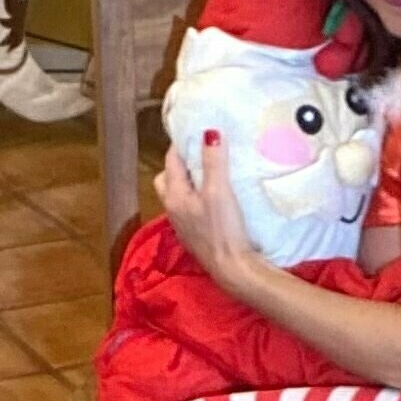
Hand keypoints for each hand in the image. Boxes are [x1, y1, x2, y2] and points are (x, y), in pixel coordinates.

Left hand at [155, 134, 252, 286]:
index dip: (182, 143)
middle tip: (199, 154)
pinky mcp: (196, 236)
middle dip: (179, 164)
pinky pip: (191, 209)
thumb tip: (209, 132)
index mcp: (174, 195)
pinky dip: (199, 198)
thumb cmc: (223, 230)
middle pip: (167, 179)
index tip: (197, 130)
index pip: (171, 161)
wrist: (232, 269)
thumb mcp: (219, 190)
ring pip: (179, 195)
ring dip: (190, 182)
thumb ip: (213, 161)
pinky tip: (216, 199)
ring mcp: (183, 225)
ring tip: (210, 173)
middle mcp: (173, 210)